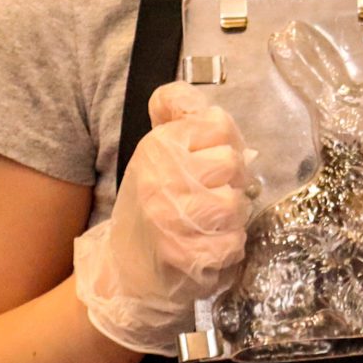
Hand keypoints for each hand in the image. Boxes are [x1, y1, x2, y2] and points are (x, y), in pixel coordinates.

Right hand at [72, 82, 254, 353]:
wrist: (127, 272)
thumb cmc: (155, 206)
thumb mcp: (158, 155)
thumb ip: (175, 118)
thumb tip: (174, 90)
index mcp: (158, 148)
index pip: (221, 124)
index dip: (228, 144)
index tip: (215, 163)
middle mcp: (159, 178)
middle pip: (233, 163)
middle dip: (233, 183)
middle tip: (215, 196)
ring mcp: (169, 218)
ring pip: (235, 204)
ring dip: (232, 218)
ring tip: (211, 223)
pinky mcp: (183, 256)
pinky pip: (233, 242)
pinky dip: (229, 247)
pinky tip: (209, 247)